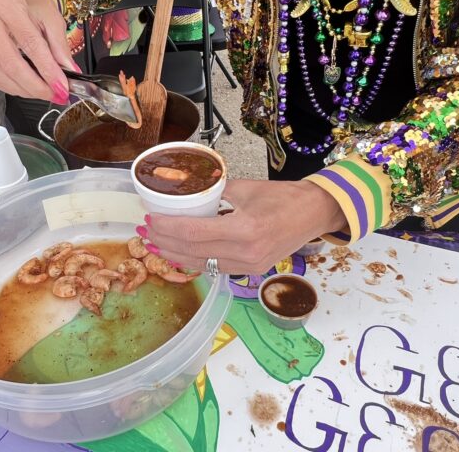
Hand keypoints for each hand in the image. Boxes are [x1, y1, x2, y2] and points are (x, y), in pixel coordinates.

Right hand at [0, 0, 74, 101]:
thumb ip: (60, 46)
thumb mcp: (53, 18)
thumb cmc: (34, 5)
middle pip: (10, 63)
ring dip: (25, 90)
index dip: (47, 68)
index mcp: (5, 2)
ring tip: (45, 93)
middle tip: (55, 95)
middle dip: (35, 85)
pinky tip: (29, 88)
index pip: (29, 42)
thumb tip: (71, 73)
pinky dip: (13, 87)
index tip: (62, 86)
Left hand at [140, 179, 346, 274]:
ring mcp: (249, 266)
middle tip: (144, 232)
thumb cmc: (283, 197)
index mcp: (244, 229)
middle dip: (163, 242)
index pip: (193, 233)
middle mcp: (245, 253)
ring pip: (200, 265)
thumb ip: (215, 191)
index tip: (149, 219)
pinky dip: (193, 261)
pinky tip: (178, 254)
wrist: (314, 213)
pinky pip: (214, 268)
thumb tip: (185, 188)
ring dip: (174, 255)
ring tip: (153, 245)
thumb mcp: (245, 187)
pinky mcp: (251, 271)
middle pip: (192, 252)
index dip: (166, 228)